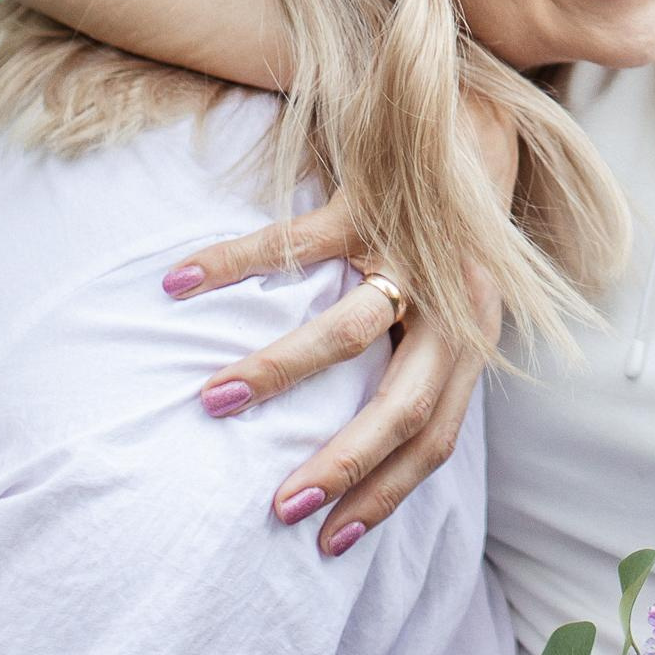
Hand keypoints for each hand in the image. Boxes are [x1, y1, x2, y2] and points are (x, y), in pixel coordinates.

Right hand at [167, 194, 493, 560]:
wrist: (476, 113)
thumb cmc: (451, 226)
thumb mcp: (454, 301)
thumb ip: (422, 362)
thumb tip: (363, 443)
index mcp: (470, 338)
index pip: (436, 437)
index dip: (387, 494)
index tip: (330, 542)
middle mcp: (450, 303)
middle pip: (404, 404)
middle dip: (343, 464)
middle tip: (280, 507)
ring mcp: (412, 250)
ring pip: (345, 329)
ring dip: (279, 372)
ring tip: (214, 403)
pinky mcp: (372, 197)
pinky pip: (293, 242)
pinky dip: (231, 264)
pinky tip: (179, 284)